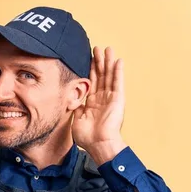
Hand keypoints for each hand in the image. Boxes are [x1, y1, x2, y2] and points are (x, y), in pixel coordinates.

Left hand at [72, 46, 126, 164]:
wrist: (98, 144)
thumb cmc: (87, 137)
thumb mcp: (77, 118)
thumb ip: (76, 106)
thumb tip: (71, 98)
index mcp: (92, 103)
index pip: (91, 82)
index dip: (89, 70)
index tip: (87, 57)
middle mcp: (102, 99)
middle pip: (100, 76)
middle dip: (99, 61)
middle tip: (97, 47)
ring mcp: (111, 98)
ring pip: (109, 76)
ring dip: (108, 62)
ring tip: (108, 49)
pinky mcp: (118, 99)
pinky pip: (118, 82)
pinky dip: (118, 71)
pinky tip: (118, 60)